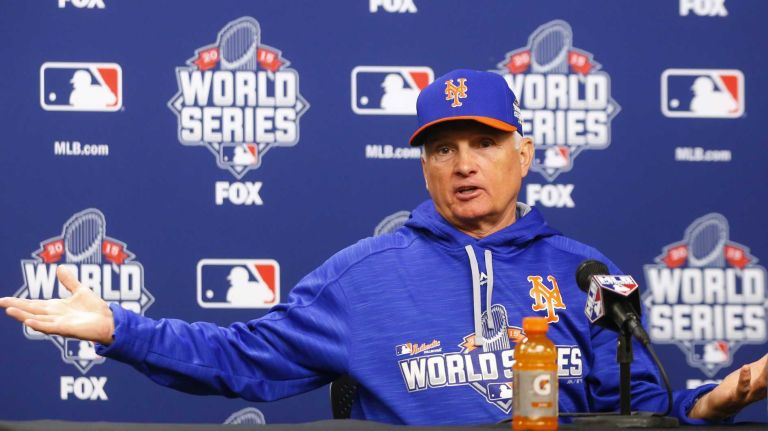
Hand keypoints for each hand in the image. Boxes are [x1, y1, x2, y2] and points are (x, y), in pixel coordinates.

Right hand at [0, 267, 114, 344]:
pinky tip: (28, 321)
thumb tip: (59, 267)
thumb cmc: (95, 310)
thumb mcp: (80, 291)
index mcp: (56, 308)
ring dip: (23, 315)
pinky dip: (38, 324)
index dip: (19, 302)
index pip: (33, 304)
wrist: (109, 321)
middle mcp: (54, 316)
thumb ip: (69, 281)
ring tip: (9, 310)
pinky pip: (50, 327)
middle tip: (0, 302)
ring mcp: (59, 323)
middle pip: (31, 311)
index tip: (4, 299)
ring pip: (37, 319)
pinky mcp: (66, 329)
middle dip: (16, 307)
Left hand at [688, 354, 767, 420]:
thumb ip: (760, 364)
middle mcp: (758, 392)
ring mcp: (747, 396)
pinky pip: (741, 389)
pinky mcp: (733, 397)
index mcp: (763, 386)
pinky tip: (745, 367)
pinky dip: (744, 379)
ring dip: (766, 374)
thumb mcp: (749, 374)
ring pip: (760, 386)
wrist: (717, 407)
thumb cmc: (734, 389)